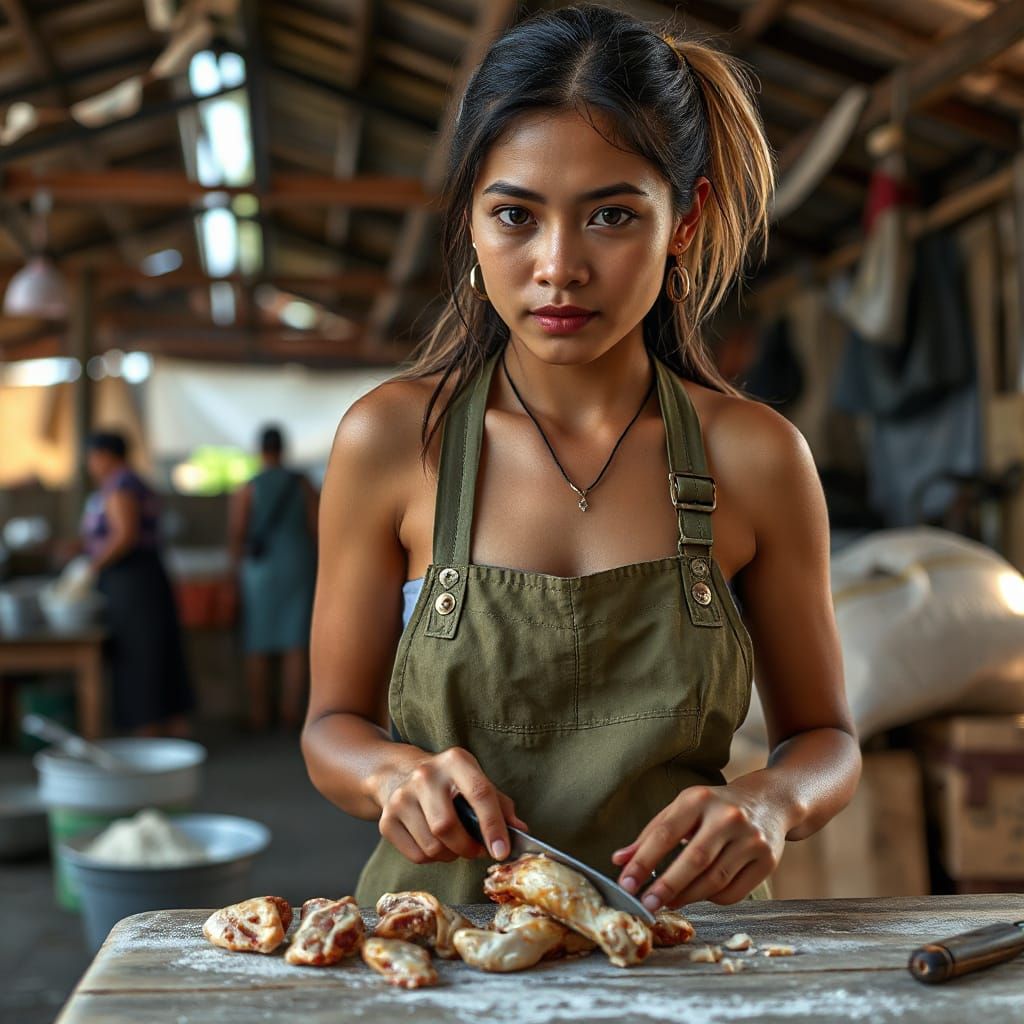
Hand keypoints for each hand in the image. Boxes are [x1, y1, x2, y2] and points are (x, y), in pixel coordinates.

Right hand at [376, 746, 527, 866]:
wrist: (398, 773)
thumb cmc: (448, 782)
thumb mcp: (475, 781)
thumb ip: (501, 806)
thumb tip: (521, 831)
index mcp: (455, 761)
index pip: (479, 793)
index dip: (493, 826)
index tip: (502, 851)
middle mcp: (425, 775)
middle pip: (447, 827)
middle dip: (468, 847)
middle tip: (476, 849)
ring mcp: (401, 797)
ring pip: (432, 846)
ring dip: (450, 855)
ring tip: (454, 844)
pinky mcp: (386, 819)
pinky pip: (416, 856)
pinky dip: (432, 859)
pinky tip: (435, 843)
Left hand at [611, 782, 784, 909]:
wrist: (768, 801)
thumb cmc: (714, 807)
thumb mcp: (682, 810)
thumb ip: (650, 835)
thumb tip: (619, 861)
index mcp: (699, 799)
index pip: (665, 833)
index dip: (643, 861)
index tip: (625, 883)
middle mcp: (727, 817)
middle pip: (693, 860)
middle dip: (666, 886)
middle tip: (646, 904)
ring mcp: (751, 839)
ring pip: (714, 880)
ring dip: (687, 897)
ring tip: (668, 902)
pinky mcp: (767, 860)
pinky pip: (733, 892)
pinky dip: (712, 899)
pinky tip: (700, 894)